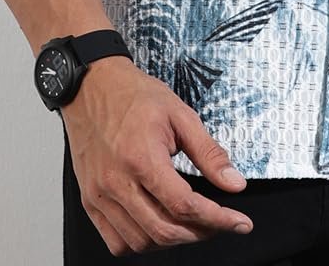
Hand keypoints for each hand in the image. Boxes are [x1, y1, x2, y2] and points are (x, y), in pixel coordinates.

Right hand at [60, 56, 254, 255]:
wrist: (92, 85)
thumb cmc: (133, 95)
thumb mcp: (180, 114)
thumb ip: (209, 152)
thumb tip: (234, 183)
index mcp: (141, 158)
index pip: (184, 205)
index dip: (218, 219)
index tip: (239, 222)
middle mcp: (116, 182)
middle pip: (164, 230)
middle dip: (200, 232)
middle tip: (218, 222)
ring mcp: (99, 195)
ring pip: (141, 242)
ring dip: (172, 240)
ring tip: (190, 223)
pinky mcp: (89, 201)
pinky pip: (116, 242)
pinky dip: (141, 243)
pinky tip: (156, 226)